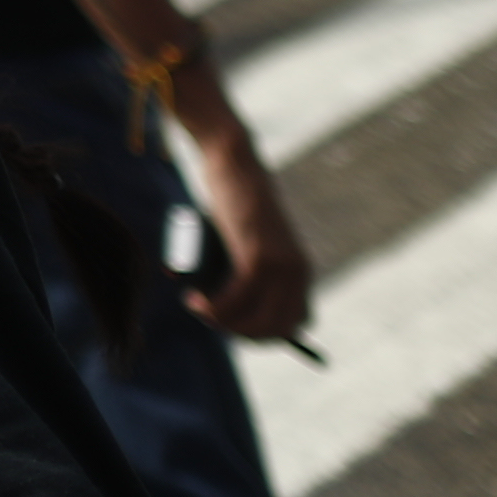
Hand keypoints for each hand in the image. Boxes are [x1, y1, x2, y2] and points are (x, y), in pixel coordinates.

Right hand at [177, 117, 313, 345]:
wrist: (234, 163)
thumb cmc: (234, 201)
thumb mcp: (249, 242)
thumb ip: (246, 271)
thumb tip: (228, 311)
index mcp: (300, 269)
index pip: (296, 322)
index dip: (265, 333)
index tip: (234, 327)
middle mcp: (297, 271)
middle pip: (276, 327)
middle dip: (241, 333)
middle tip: (211, 319)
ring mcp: (279, 265)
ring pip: (256, 319)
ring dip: (223, 323)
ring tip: (198, 308)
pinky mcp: (256, 255)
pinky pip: (236, 299)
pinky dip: (214, 307)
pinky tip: (196, 301)